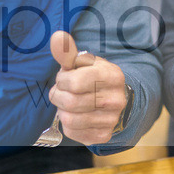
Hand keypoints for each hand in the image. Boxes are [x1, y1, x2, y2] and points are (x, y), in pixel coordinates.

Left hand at [49, 30, 128, 144]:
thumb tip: (56, 37)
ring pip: (70, 120)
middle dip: (58, 96)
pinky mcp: (104, 135)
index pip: (74, 83)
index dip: (62, 80)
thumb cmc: (93, 77)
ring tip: (67, 104)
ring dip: (62, 111)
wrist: (114, 99)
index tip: (64, 78)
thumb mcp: (84, 62)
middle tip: (61, 92)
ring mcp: (112, 120)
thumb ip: (68, 52)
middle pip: (70, 103)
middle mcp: (116, 100)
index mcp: (112, 76)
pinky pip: (72, 133)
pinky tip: (75, 115)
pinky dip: (67, 124)